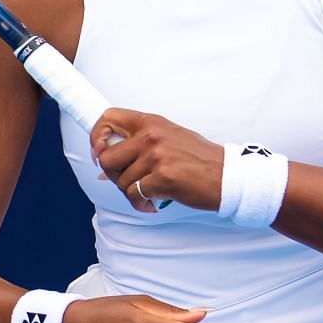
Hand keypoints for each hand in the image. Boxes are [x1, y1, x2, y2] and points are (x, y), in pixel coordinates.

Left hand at [90, 108, 224, 213]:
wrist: (226, 176)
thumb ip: (139, 143)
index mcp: (151, 122)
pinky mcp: (163, 177)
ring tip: (147, 195)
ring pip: (121, 181)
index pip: (109, 118)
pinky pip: (134, 194)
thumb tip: (103, 162)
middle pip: (107, 157)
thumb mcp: (169, 138)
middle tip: (129, 182)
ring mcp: (157, 156)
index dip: (96, 137)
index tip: (100, 154)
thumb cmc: (199, 159)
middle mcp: (151, 135)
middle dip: (113, 176)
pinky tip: (151, 204)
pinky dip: (140, 203)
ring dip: (131, 193)